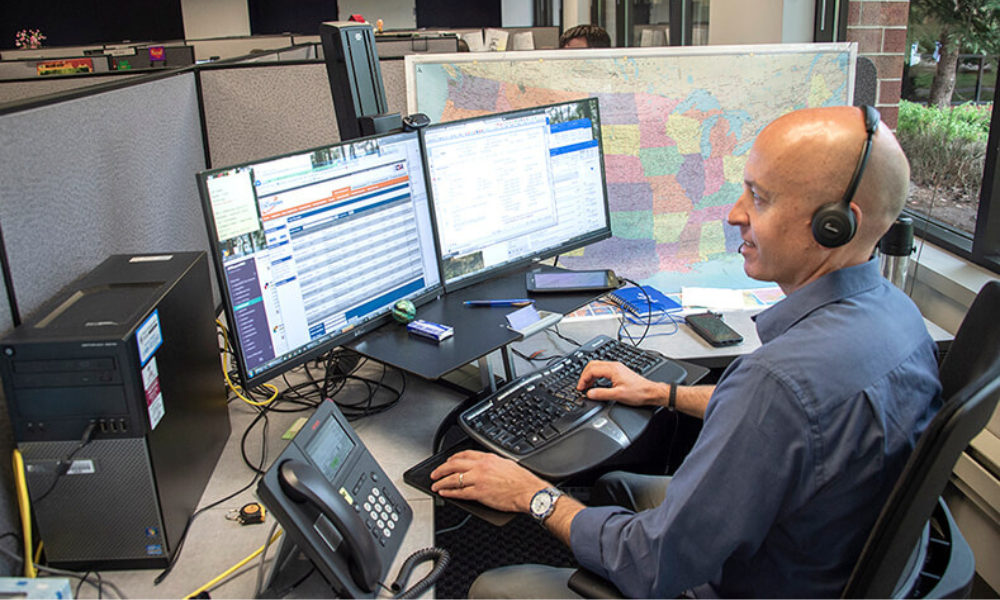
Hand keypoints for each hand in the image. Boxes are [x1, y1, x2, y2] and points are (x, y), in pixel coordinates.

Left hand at [430, 450, 548, 513]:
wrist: (528, 491)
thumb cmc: (521, 480)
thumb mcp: (505, 463)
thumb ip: (491, 463)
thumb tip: (482, 466)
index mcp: (487, 458)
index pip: (464, 454)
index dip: (452, 458)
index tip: (448, 461)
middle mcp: (481, 467)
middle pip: (454, 465)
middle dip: (441, 469)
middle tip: (435, 473)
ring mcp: (478, 480)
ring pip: (454, 479)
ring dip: (441, 481)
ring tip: (435, 484)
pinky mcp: (479, 493)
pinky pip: (459, 492)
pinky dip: (449, 492)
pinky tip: (444, 493)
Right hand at [576, 360, 669, 406]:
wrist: (650, 392)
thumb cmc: (638, 392)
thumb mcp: (618, 395)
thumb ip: (601, 394)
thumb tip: (589, 393)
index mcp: (613, 369)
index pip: (591, 370)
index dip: (583, 379)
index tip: (580, 388)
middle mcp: (614, 366)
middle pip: (592, 365)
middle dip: (584, 375)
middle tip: (581, 386)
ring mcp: (616, 367)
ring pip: (597, 366)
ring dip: (590, 375)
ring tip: (587, 386)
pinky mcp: (618, 371)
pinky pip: (602, 369)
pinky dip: (595, 375)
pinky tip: (596, 383)